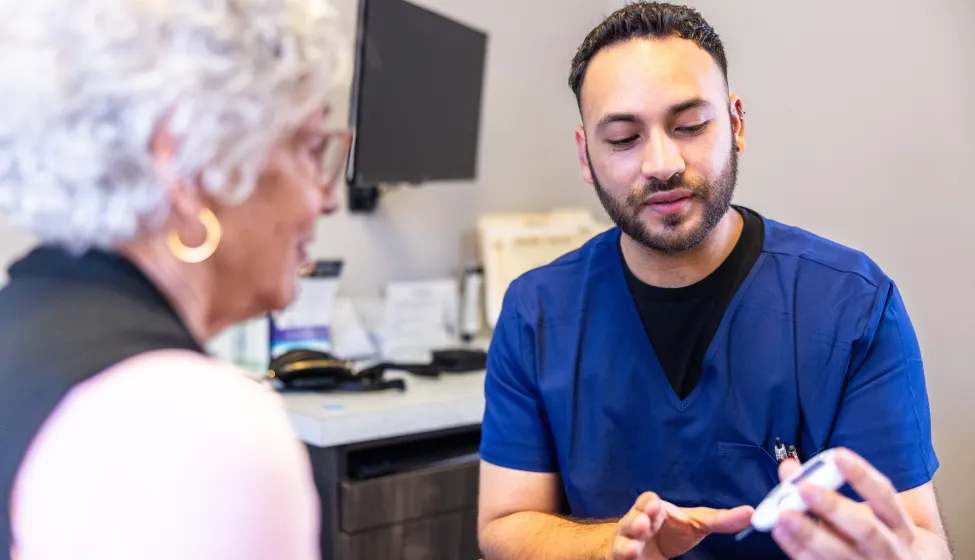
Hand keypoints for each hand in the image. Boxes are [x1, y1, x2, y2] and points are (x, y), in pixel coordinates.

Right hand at [612, 491, 752, 558]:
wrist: (641, 548)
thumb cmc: (669, 531)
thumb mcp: (694, 524)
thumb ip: (719, 520)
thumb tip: (750, 512)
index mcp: (652, 512)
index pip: (646, 502)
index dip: (648, 503)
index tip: (654, 505)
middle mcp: (635, 526)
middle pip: (630, 521)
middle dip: (635, 521)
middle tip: (644, 523)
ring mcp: (626, 545)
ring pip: (621, 544)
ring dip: (626, 545)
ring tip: (633, 548)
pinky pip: (619, 559)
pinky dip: (624, 558)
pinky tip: (631, 559)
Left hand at [772, 448, 918, 558]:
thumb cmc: (870, 538)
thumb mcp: (858, 512)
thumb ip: (824, 488)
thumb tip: (790, 468)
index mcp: (899, 525)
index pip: (885, 496)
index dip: (862, 475)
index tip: (837, 456)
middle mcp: (890, 549)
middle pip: (866, 528)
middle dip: (833, 507)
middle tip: (804, 488)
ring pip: (842, 553)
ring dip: (810, 532)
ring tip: (784, 513)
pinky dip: (798, 549)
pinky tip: (781, 532)